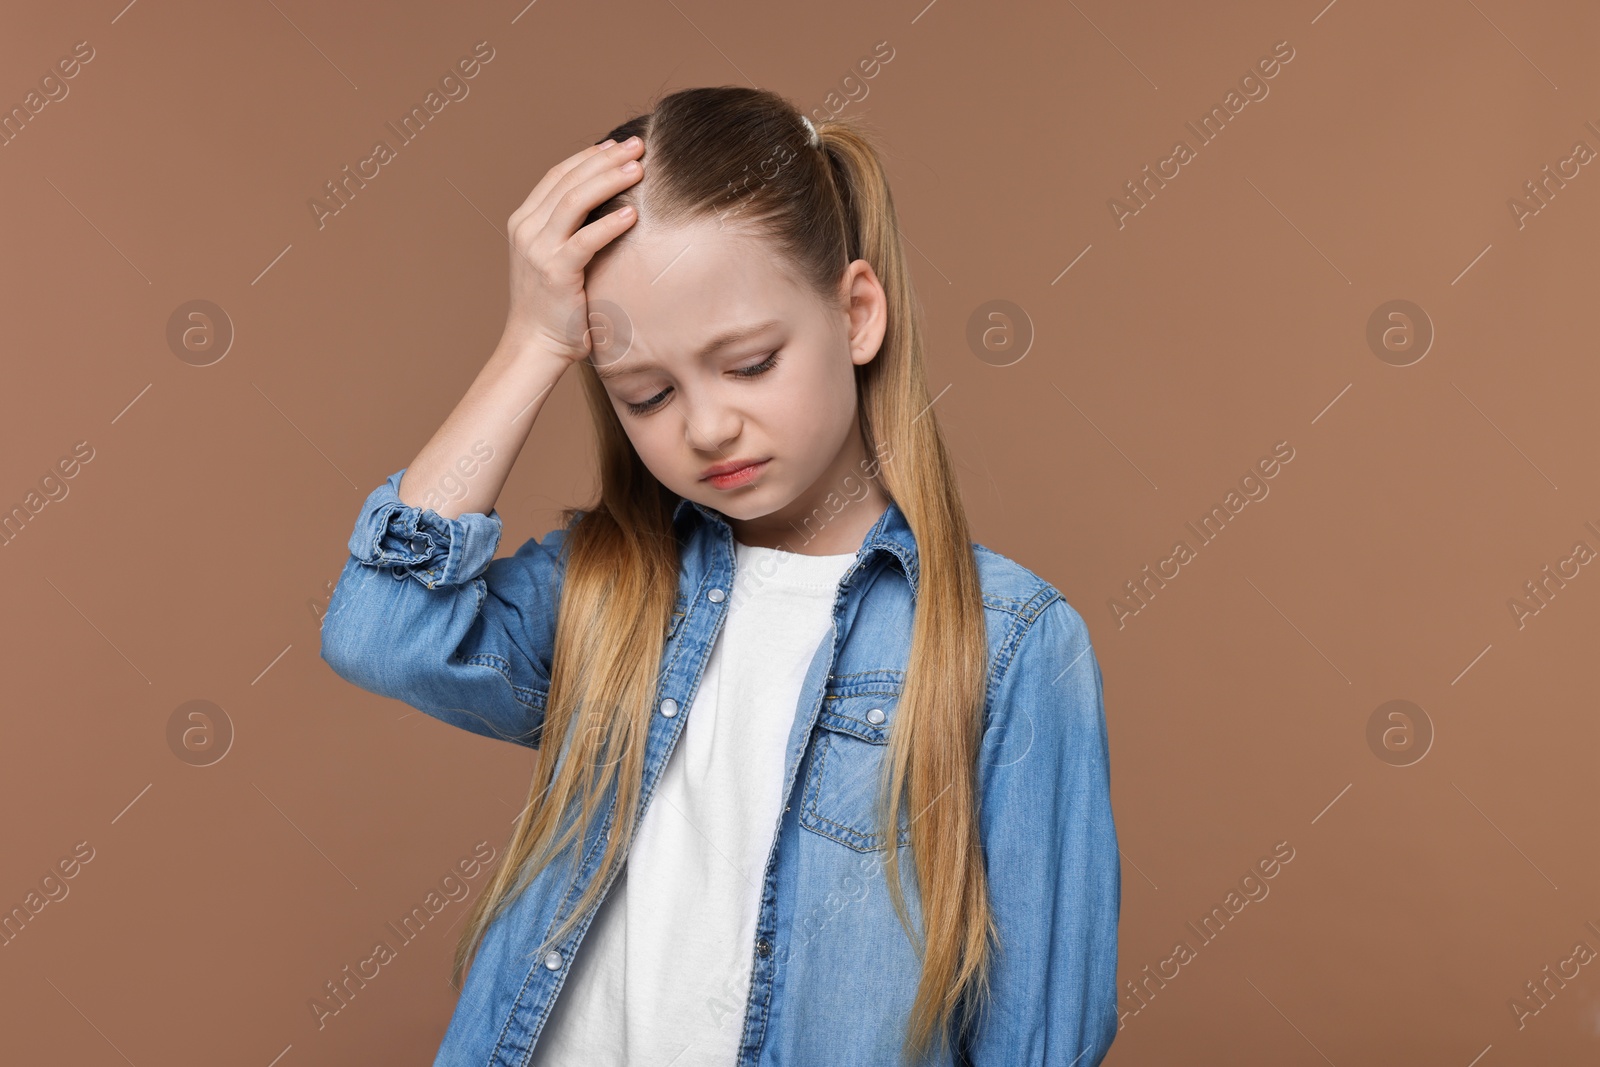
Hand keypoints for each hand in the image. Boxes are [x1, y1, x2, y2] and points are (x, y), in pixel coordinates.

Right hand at [498, 135, 644, 363]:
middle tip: (638, 145)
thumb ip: (567, 230)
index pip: (557, 175)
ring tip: (639, 168)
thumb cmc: (554, 305)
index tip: (616, 145)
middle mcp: (526, 230)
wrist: (535, 345)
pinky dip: (610, 223)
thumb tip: (604, 204)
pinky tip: (632, 214)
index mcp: (524, 222)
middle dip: (605, 159)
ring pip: (575, 200)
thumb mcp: (553, 258)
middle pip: (568, 180)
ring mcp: (538, 250)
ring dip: (610, 180)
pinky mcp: (556, 273)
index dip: (588, 157)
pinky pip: (586, 239)